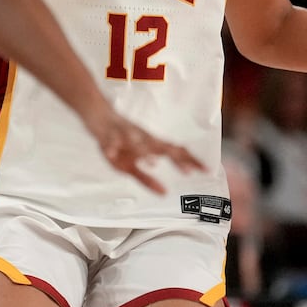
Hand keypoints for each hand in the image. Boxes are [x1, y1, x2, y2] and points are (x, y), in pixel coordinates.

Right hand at [87, 110, 204, 193]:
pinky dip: (111, 146)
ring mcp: (124, 135)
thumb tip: (163, 192)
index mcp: (149, 144)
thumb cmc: (119, 142)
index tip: (206, 170)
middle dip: (174, 158)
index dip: (189, 161)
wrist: (100, 114)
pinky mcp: (107, 134)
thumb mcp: (131, 163)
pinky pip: (110, 140)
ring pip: (135, 141)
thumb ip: (146, 178)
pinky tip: (112, 153)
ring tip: (153, 162)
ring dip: (143, 150)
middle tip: (189, 171)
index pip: (173, 151)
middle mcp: (141, 138)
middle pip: (160, 147)